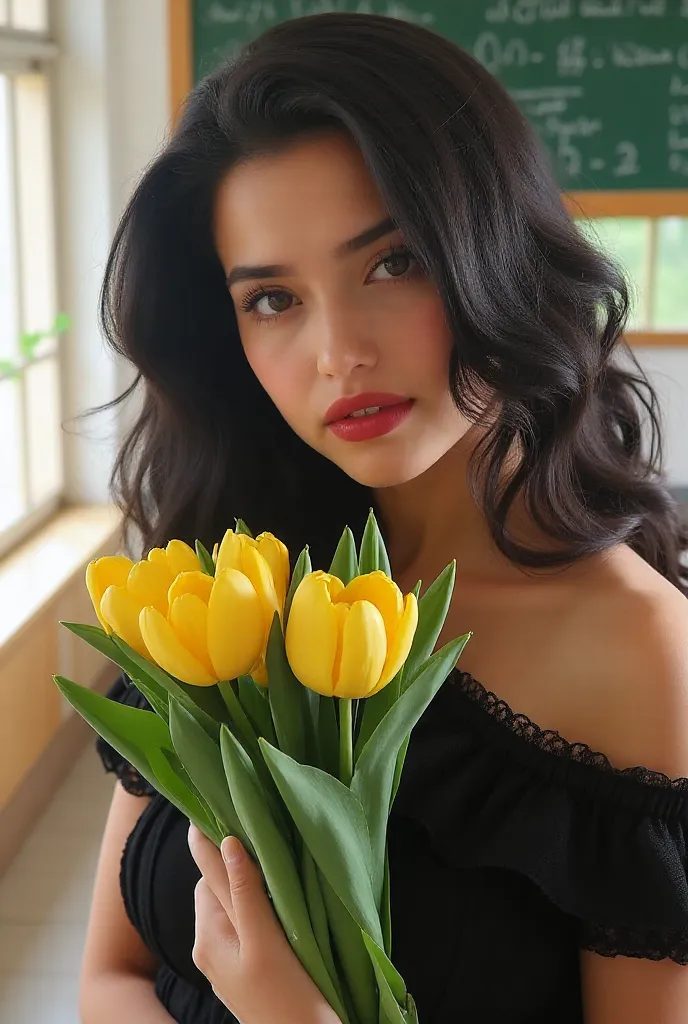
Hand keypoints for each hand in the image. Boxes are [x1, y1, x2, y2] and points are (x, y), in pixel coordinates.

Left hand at [187, 824, 340, 1023]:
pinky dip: (255, 910)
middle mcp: (209, 948)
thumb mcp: (265, 941)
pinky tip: (278, 906)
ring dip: (247, 887)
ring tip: (274, 866)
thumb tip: (226, 841)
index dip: (215, 843)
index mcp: (208, 936)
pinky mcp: (244, 973)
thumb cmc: (286, 996)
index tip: (225, 807)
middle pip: (217, 888)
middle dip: (235, 864)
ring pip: (232, 908)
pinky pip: (243, 928)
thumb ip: (245, 892)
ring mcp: (226, 963)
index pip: (207, 874)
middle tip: (262, 834)